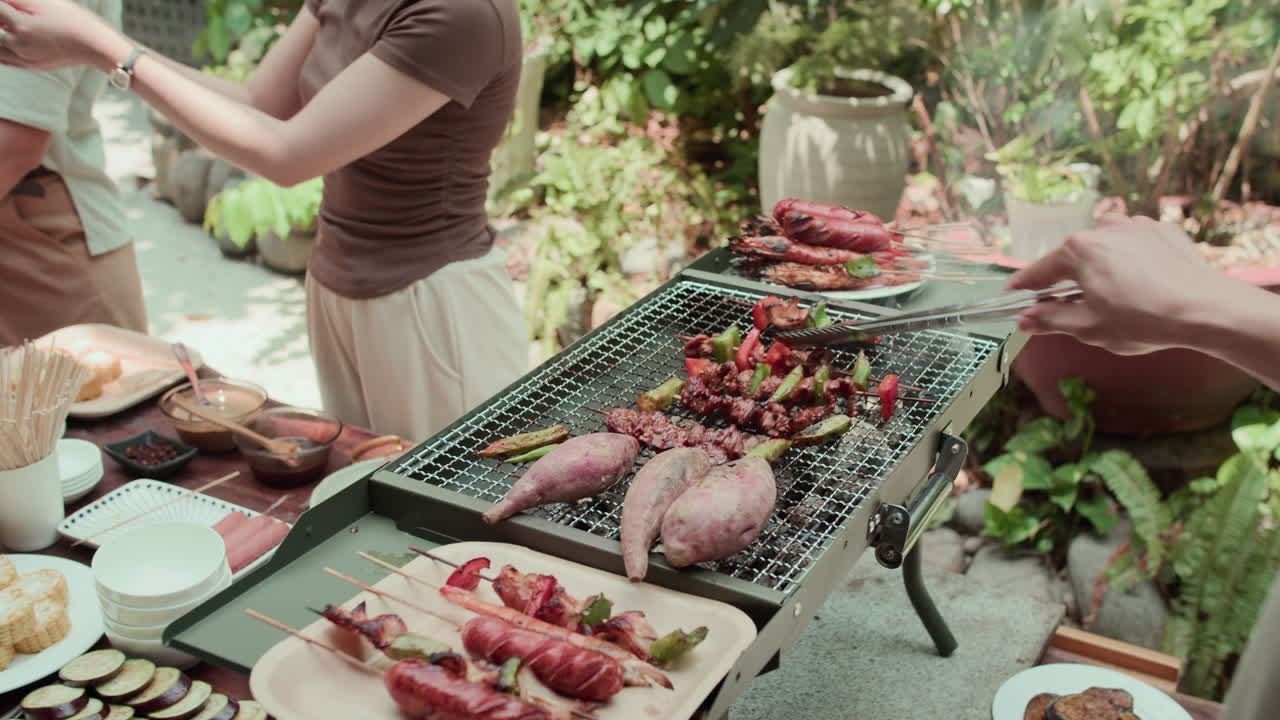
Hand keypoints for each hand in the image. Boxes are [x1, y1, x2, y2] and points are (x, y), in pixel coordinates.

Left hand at [0, 0, 113, 70]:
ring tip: (10, 26)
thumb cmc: (75, 21)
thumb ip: (19, 1)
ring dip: (0, 35)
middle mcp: (19, 44)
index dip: (2, 5)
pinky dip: (2, 49)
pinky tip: (10, 40)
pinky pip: (5, 59)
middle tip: (10, 14)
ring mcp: (25, 58)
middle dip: (1, 19)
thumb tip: (4, 1)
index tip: (9, 5)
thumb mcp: (46, 3)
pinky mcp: (31, 65)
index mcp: (22, 25)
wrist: (96, 47)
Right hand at [1006, 214, 1239, 354]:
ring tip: (1113, 295)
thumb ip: (1051, 320)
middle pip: (1074, 257)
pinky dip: (1130, 260)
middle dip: (1068, 280)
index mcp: (1078, 250)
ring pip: (1105, 247)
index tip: (1011, 293)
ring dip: (1101, 267)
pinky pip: (1134, 244)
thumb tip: (1025, 319)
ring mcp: (1135, 225)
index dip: (1024, 286)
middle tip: (1071, 306)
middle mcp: (1103, 228)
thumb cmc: (1144, 319)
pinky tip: (1142, 283)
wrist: (1206, 308)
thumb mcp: (1089, 328)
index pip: (1040, 270)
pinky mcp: (1162, 230)